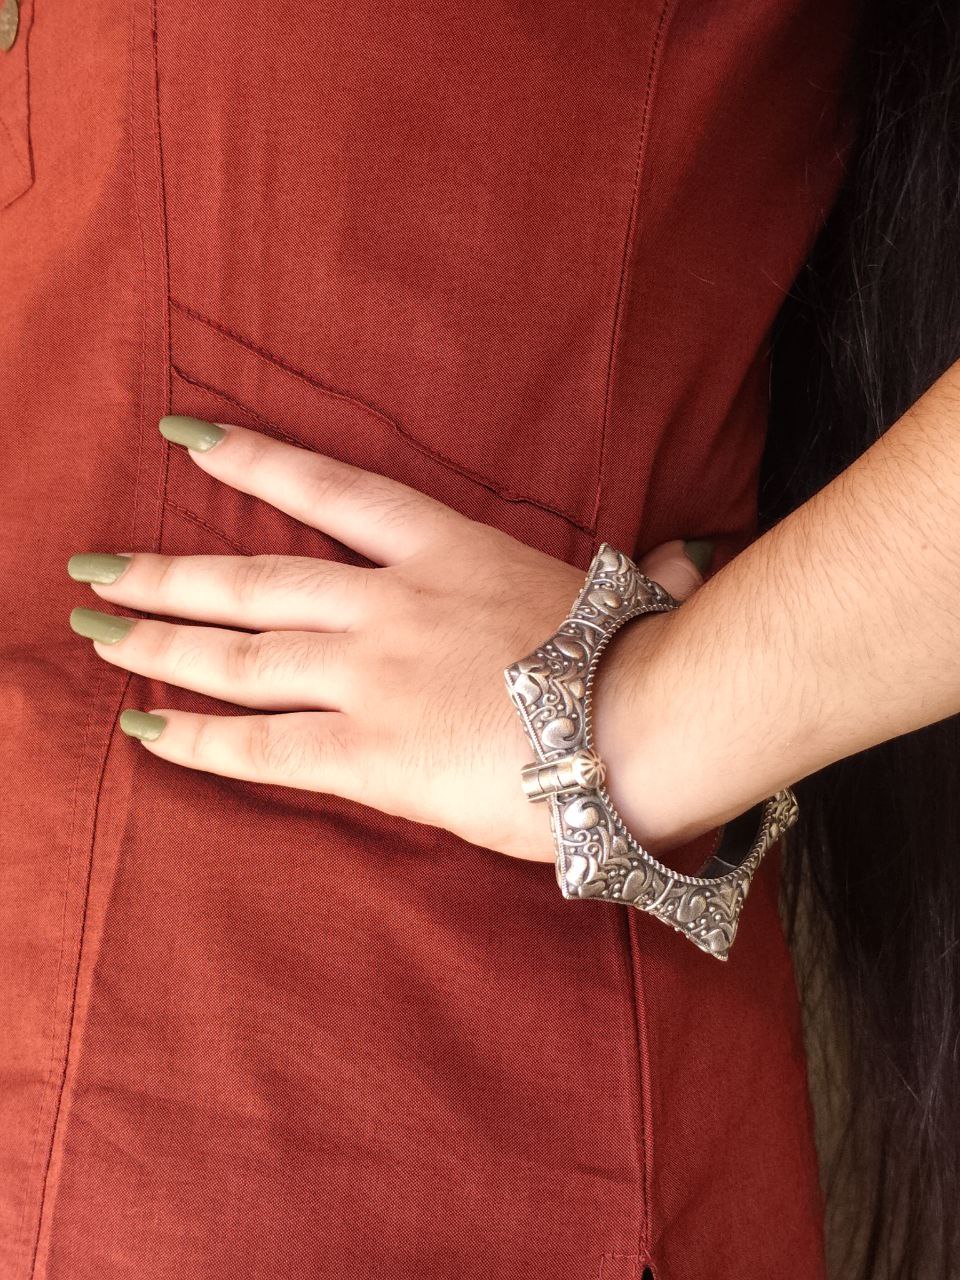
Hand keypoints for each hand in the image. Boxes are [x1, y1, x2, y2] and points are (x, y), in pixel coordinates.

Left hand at [68, 417, 711, 861]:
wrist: (647, 718)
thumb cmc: (642, 655)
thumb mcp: (621, 591)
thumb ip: (632, 571)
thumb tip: (681, 559)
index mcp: (445, 551)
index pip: (327, 488)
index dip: (248, 458)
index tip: (182, 436)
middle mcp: (389, 602)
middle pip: (251, 580)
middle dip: (164, 573)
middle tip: (93, 568)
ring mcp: (371, 675)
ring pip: (238, 655)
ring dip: (158, 645)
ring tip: (96, 634)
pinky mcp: (371, 753)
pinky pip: (262, 747)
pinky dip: (198, 738)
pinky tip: (143, 729)